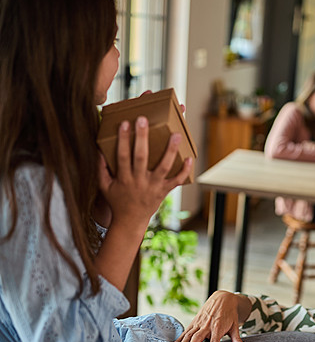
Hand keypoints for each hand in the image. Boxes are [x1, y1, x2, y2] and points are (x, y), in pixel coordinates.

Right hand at [98, 116, 192, 233]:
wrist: (130, 221)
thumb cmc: (117, 200)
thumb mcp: (104, 186)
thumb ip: (100, 168)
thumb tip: (98, 149)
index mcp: (124, 178)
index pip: (122, 156)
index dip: (123, 139)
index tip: (124, 123)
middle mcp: (139, 181)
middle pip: (141, 157)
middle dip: (142, 138)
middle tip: (144, 119)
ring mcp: (154, 186)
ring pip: (164, 167)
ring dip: (170, 150)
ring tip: (176, 134)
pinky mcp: (164, 191)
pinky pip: (176, 181)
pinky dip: (184, 171)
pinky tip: (190, 157)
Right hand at [175, 290, 252, 341]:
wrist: (223, 298)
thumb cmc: (230, 314)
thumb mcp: (235, 325)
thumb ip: (237, 338)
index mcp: (218, 326)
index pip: (215, 340)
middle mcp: (207, 324)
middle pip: (198, 337)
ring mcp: (199, 323)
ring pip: (189, 334)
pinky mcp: (194, 322)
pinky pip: (186, 331)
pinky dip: (179, 339)